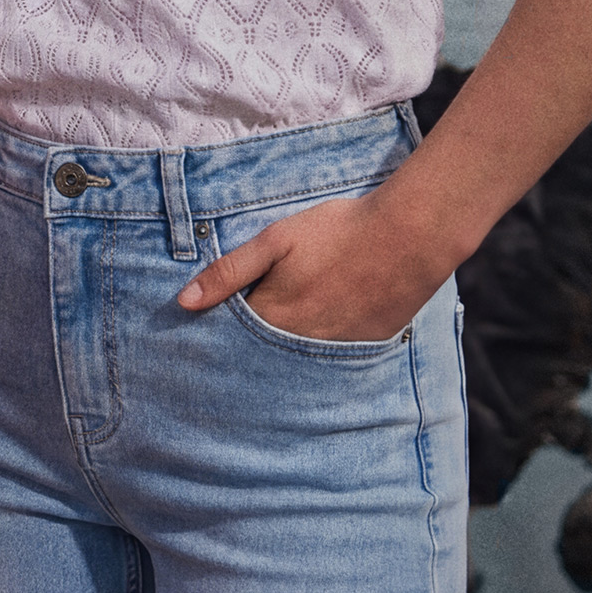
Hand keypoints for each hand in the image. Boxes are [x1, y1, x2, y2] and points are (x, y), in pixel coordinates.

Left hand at [175, 192, 445, 342]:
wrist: (407, 237)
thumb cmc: (338, 232)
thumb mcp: (275, 241)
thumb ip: (229, 272)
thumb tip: (184, 302)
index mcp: (274, 317)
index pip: (232, 337)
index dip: (222, 327)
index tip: (207, 326)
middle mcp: (301, 344)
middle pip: (263, 355)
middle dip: (249, 348)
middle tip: (249, 330)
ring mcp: (335, 351)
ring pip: (297, 360)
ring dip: (284, 351)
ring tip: (284, 332)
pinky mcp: (364, 348)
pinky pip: (331, 359)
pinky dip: (320, 351)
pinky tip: (322, 331)